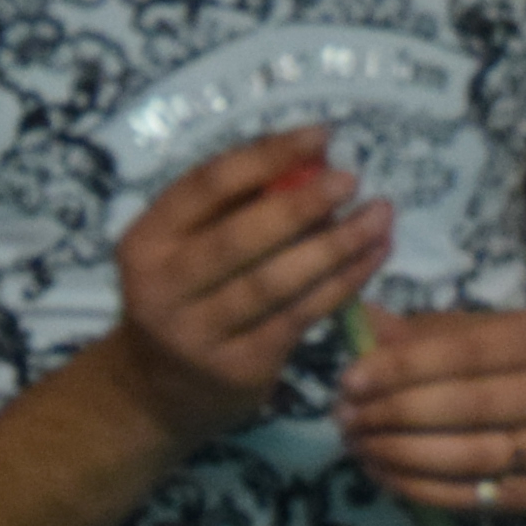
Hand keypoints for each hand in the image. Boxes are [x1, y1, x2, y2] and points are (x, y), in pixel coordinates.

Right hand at [102, 126, 393, 447]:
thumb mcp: (184, 248)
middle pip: (241, 237)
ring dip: (335, 245)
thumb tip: (314, 159)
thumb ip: (235, 206)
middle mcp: (162, 288)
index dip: (267, 155)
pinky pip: (299, 316)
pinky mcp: (239, 369)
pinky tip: (372, 257)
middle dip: (303, 204)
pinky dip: (342, 284)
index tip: (319, 135)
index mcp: (146, 240)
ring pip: (276, 282)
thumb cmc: (186, 296)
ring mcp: (199, 335)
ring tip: (379, 215)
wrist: (157, 391)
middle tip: (351, 179)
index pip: (207, 185)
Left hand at [338, 306, 525, 514]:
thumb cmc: (505, 367)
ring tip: (359, 445)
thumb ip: (417, 334)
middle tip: (346, 418)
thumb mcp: (468, 336)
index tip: (349, 380)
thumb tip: (362, 321)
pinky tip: (383, 472)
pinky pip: (471, 496)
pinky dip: (418, 487)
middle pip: (469, 405)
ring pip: (470, 456)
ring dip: (402, 454)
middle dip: (396, 413)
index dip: (403, 367)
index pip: (467, 352)